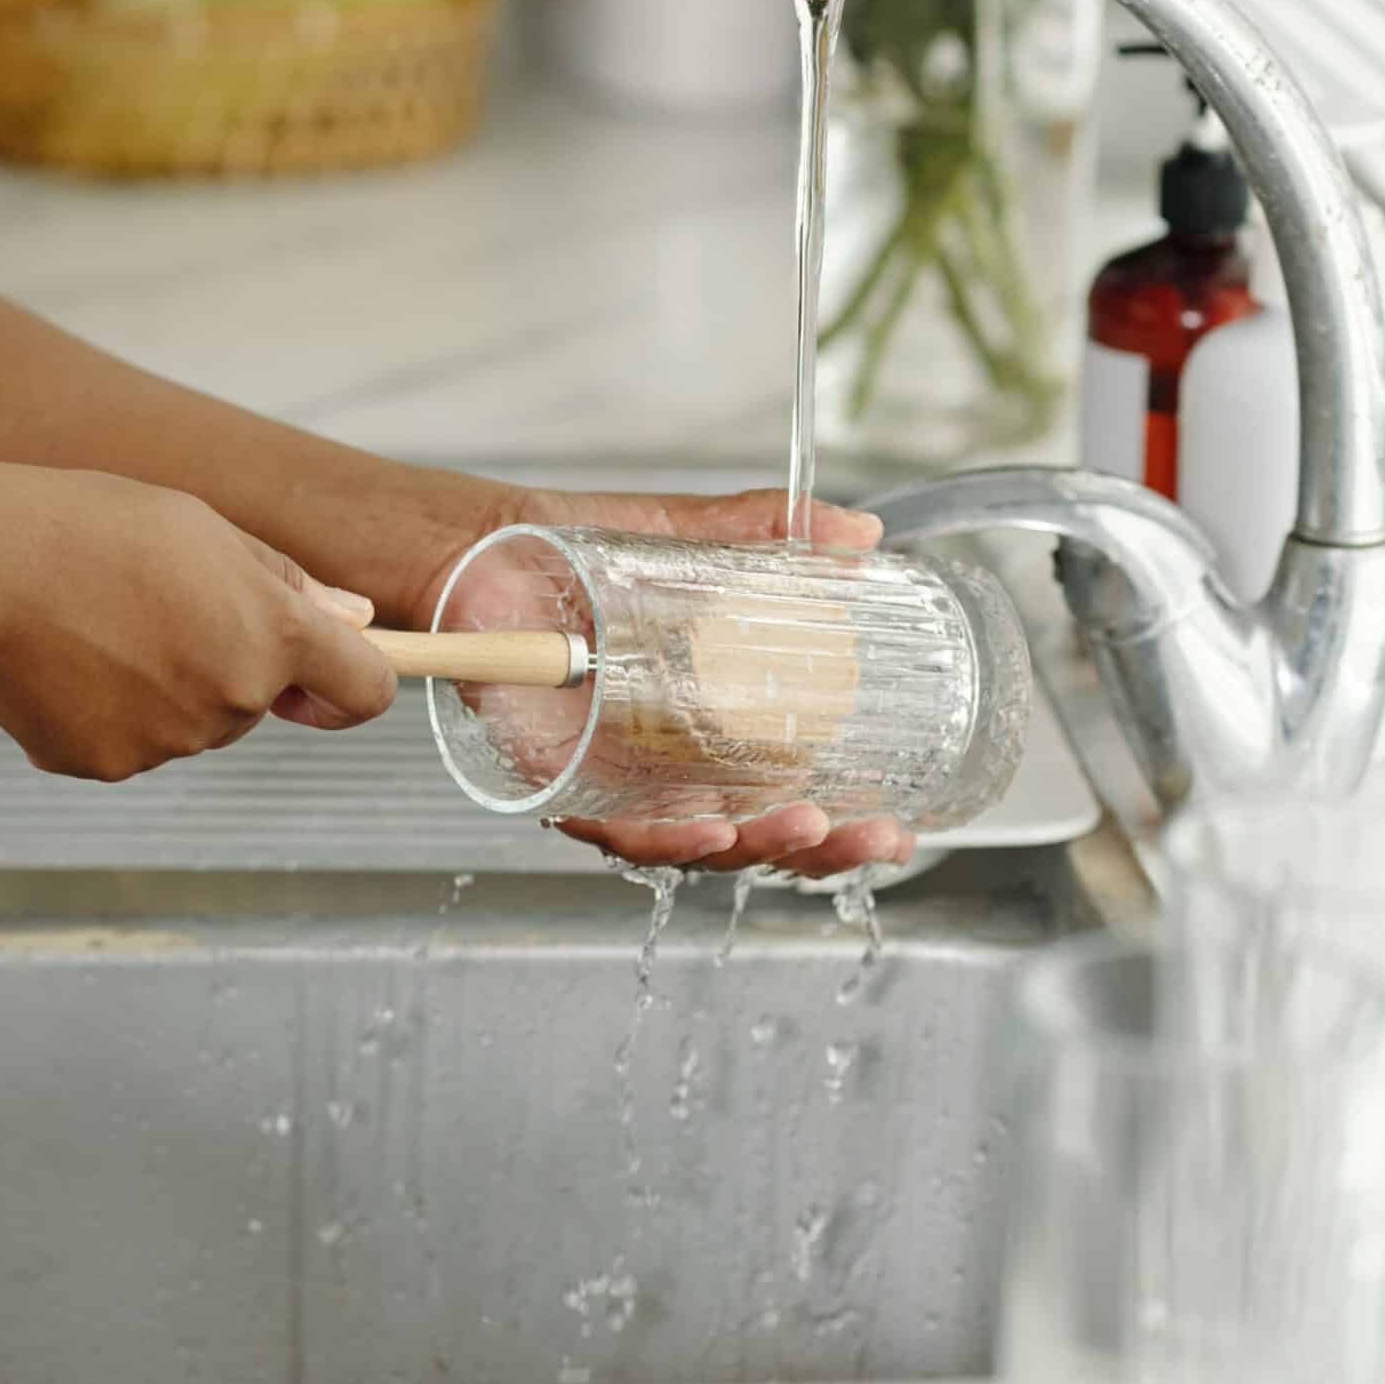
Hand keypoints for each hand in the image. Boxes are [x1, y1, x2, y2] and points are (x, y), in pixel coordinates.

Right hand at [0, 465, 395, 781]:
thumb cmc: (101, 530)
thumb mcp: (215, 534)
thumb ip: (292, 586)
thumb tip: (356, 620)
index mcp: (273, 635)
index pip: (367, 691)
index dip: (357, 681)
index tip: (329, 672)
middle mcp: (233, 700)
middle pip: (262, 703)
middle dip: (232, 663)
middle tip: (165, 604)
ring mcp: (168, 742)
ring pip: (195, 723)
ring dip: (170, 686)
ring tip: (107, 624)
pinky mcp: (106, 765)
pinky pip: (131, 742)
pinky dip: (111, 712)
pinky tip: (73, 660)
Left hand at [440, 481, 912, 881]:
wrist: (484, 550)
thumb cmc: (576, 552)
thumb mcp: (687, 536)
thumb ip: (770, 534)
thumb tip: (860, 534)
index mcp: (711, 727)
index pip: (790, 792)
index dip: (847, 819)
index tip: (899, 824)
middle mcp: (670, 768)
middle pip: (758, 834)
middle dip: (824, 849)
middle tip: (875, 835)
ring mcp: (620, 781)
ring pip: (701, 844)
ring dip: (760, 846)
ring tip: (809, 826)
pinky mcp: (564, 783)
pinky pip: (620, 829)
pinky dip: (669, 838)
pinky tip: (713, 831)